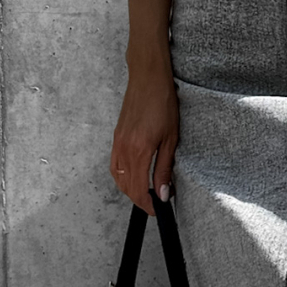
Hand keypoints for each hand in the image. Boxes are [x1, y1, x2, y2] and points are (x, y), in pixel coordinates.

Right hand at [110, 51, 178, 213]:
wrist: (148, 77)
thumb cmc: (163, 102)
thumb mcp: (171, 139)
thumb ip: (164, 168)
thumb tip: (162, 193)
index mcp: (139, 150)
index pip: (138, 189)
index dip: (147, 204)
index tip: (156, 210)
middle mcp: (124, 149)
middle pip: (126, 186)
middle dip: (139, 199)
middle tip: (154, 203)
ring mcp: (117, 142)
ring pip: (118, 177)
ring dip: (130, 189)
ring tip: (145, 192)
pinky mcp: (116, 136)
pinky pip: (114, 164)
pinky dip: (122, 176)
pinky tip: (133, 176)